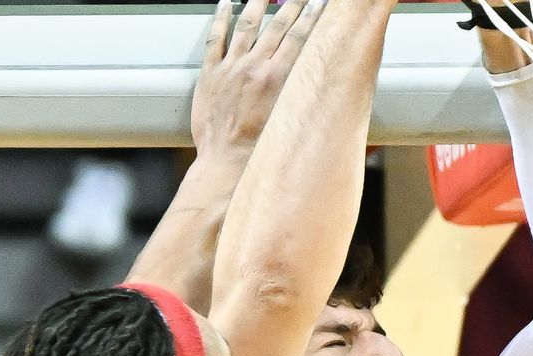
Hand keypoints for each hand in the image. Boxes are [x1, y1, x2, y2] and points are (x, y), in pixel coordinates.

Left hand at [192, 0, 323, 157]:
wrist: (225, 162)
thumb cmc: (258, 152)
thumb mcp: (288, 123)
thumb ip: (302, 100)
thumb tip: (322, 88)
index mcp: (277, 79)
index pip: (299, 39)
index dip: (311, 18)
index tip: (320, 4)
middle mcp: (254, 68)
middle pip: (276, 27)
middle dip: (291, 5)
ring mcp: (230, 68)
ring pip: (246, 26)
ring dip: (257, 4)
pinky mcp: (210, 74)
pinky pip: (215, 38)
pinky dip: (220, 18)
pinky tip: (225, 3)